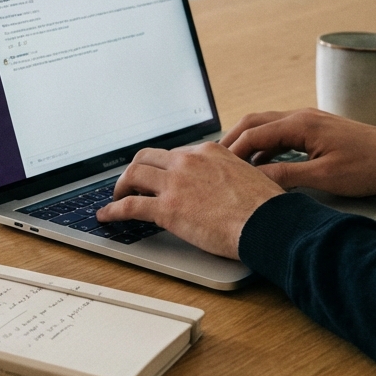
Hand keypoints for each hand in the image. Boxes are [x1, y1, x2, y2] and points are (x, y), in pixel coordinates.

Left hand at [96, 143, 282, 259]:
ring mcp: (175, 183)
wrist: (269, 223)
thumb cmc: (266, 207)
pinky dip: (113, 210)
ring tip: (116, 199)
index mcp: (208, 152)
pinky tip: (107, 216)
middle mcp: (188, 162)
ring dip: (120, 187)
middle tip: (130, 184)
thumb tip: (224, 183)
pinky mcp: (167, 208)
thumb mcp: (248, 176)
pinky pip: (130, 206)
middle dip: (134, 171)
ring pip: (133, 176)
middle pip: (146, 158)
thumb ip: (228, 174)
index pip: (174, 154)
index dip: (161, 167)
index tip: (157, 176)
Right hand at [219, 109, 375, 196]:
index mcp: (300, 124)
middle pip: (253, 122)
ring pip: (266, 125)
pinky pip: (281, 132)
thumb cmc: (369, 166)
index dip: (231, 151)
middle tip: (214, 160)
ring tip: (232, 163)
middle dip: (232, 140)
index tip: (216, 166)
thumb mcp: (324, 177)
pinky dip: (265, 145)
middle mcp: (301, 116)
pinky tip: (262, 164)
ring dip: (248, 142)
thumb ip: (285, 176)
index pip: (253, 134)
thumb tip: (255, 180)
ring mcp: (309, 120)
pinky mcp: (316, 129)